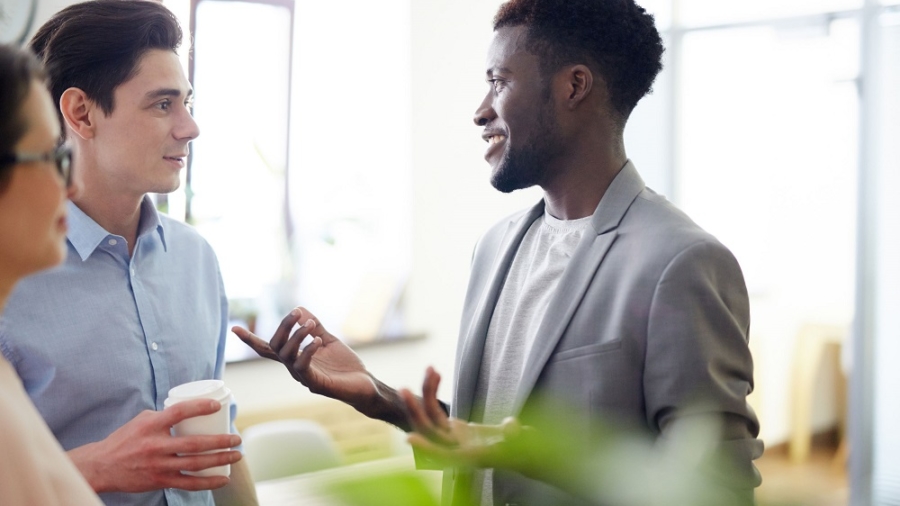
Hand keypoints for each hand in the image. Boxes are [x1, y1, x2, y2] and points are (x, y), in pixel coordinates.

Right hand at [68, 399, 241, 492]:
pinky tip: (222, 478)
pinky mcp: (159, 480)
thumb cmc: (126, 438)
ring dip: (219, 460)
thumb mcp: (143, 420)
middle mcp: (155, 446)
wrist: (102, 466)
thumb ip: (166, 415)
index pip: (179, 412)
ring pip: (195, 464)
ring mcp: (158, 465)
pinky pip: (188, 484)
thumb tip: (192, 409)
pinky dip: (207, 482)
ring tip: (237, 455)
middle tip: (236, 438)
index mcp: (151, 425)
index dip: (200, 407)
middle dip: (220, 441)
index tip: (217, 406)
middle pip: (194, 443)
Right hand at [232, 307, 379, 409]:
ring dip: (297, 336)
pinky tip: (317, 340)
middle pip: (276, 346)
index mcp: (294, 358)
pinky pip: (303, 366)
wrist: (364, 386)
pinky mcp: (315, 384)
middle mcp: (294, 368)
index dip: (251, 340)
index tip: (234, 328)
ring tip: (311, 324)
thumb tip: (300, 309)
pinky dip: (308, 350)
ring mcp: (303, 377)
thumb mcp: (328, 340)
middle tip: (296, 312)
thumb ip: (314, 327)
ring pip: (287, 355)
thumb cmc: (344, 365)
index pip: (268, 348)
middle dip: (283, 327)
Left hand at [401, 367, 522, 468]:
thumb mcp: (521, 440)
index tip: (409, 438)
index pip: (444, 455)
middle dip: (416, 411)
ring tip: (430, 368)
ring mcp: (452, 438)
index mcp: (469, 456)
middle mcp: (455, 448)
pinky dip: (434, 392)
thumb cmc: (522, 447)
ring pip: (431, 417)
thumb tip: (512, 426)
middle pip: (430, 431)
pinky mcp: (453, 428)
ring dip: (426, 393)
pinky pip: (436, 410)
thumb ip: (515, 434)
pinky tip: (435, 373)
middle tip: (404, 389)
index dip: (427, 448)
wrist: (520, 450)